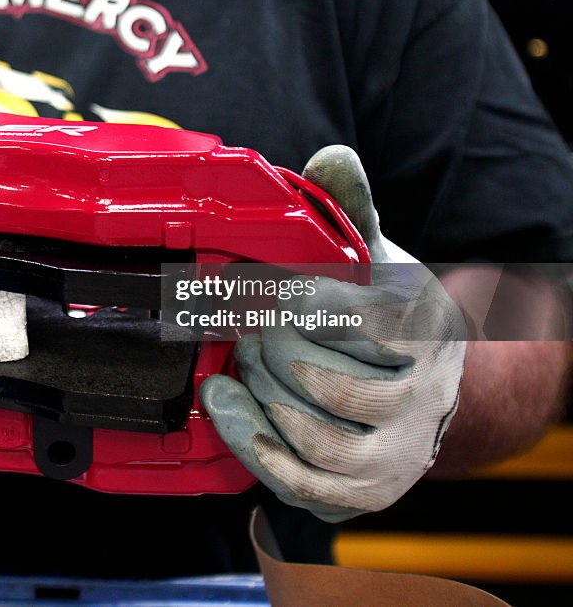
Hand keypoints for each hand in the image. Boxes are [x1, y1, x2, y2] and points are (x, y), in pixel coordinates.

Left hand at [200, 145, 466, 521]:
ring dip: (258, 389)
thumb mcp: (375, 254)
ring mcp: (396, 454)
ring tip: (241, 358)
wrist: (415, 383)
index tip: (270, 286)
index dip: (300, 300)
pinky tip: (224, 401)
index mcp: (425, 330)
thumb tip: (333, 157)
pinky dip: (252, 440)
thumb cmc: (382, 312)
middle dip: (267, 344)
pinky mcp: (364, 492)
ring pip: (310, 432)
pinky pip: (301, 481)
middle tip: (250, 322)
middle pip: (322, 378)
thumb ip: (350, 208)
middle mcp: (421, 399)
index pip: (358, 318)